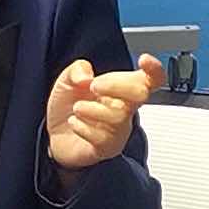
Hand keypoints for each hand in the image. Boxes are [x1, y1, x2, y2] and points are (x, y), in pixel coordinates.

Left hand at [45, 54, 167, 171]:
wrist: (53, 135)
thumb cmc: (67, 106)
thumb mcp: (67, 80)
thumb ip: (76, 70)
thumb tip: (86, 76)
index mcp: (123, 88)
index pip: (151, 79)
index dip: (154, 69)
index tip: (144, 59)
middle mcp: (126, 108)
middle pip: (140, 94)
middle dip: (116, 85)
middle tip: (94, 86)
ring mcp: (120, 130)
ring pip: (118, 116)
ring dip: (91, 109)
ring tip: (77, 108)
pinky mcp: (108, 148)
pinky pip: (103, 138)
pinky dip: (83, 127)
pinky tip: (75, 123)